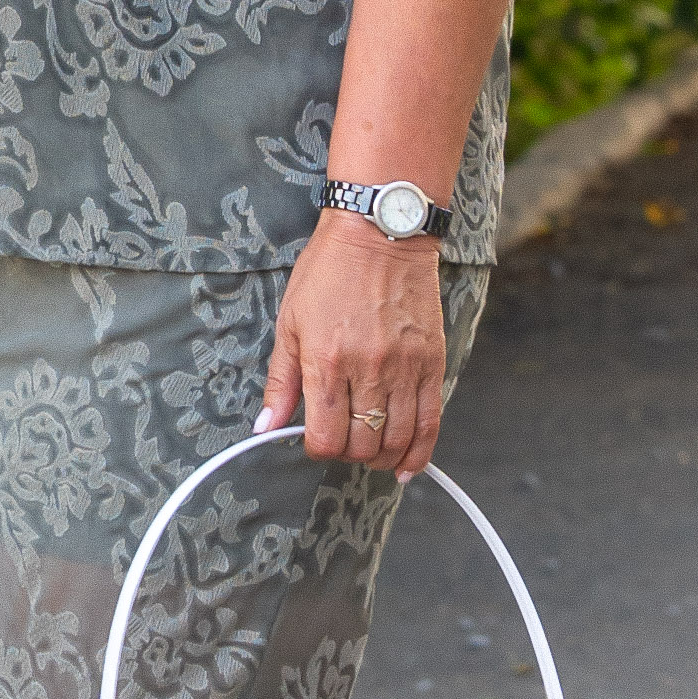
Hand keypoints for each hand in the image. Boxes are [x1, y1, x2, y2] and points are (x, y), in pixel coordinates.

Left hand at [257, 214, 446, 476]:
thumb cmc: (329, 272)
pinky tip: (407, 465)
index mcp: (327, 362)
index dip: (318, 449)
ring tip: (372, 456)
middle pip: (362, 444)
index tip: (316, 440)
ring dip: (382, 459)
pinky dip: (419, 451)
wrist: (381, 233)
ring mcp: (404, 368)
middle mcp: (368, 370)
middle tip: (344, 443)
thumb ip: (281, 380)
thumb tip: (265, 426)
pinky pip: (431, 421)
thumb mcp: (290, 322)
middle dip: (349, 454)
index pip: (326, 437)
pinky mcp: (432, 362)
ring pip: (398, 439)